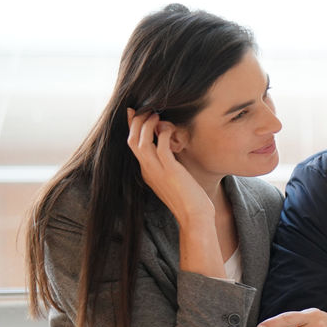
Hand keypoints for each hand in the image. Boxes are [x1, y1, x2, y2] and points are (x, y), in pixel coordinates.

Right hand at [126, 108, 213, 226]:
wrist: (195, 217)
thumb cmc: (189, 199)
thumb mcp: (174, 179)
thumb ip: (169, 164)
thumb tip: (171, 149)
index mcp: (147, 172)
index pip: (133, 145)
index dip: (131, 127)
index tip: (133, 112)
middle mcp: (148, 170)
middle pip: (132, 141)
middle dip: (136, 122)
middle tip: (146, 109)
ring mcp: (157, 171)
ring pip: (141, 141)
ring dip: (147, 124)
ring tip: (157, 114)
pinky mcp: (170, 170)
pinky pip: (162, 146)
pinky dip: (164, 133)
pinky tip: (171, 127)